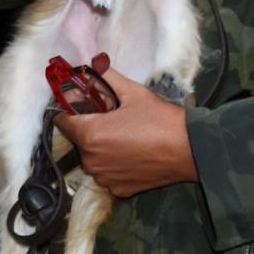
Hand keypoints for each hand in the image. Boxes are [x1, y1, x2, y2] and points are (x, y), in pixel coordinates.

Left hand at [55, 60, 198, 197]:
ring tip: (125, 135)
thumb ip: (106, 77)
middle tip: (112, 115)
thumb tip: (92, 63)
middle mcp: (91, 161)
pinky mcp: (118, 190)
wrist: (191, 150)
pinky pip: (108, 172)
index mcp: (90, 134)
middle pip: (79, 139)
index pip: (62, 119)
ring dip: (101, 146)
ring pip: (93, 157)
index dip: (69, 108)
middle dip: (90, 126)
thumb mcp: (133, 92)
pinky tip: (132, 153)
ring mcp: (104, 178)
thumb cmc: (161, 119)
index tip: (82, 101)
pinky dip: (115, 163)